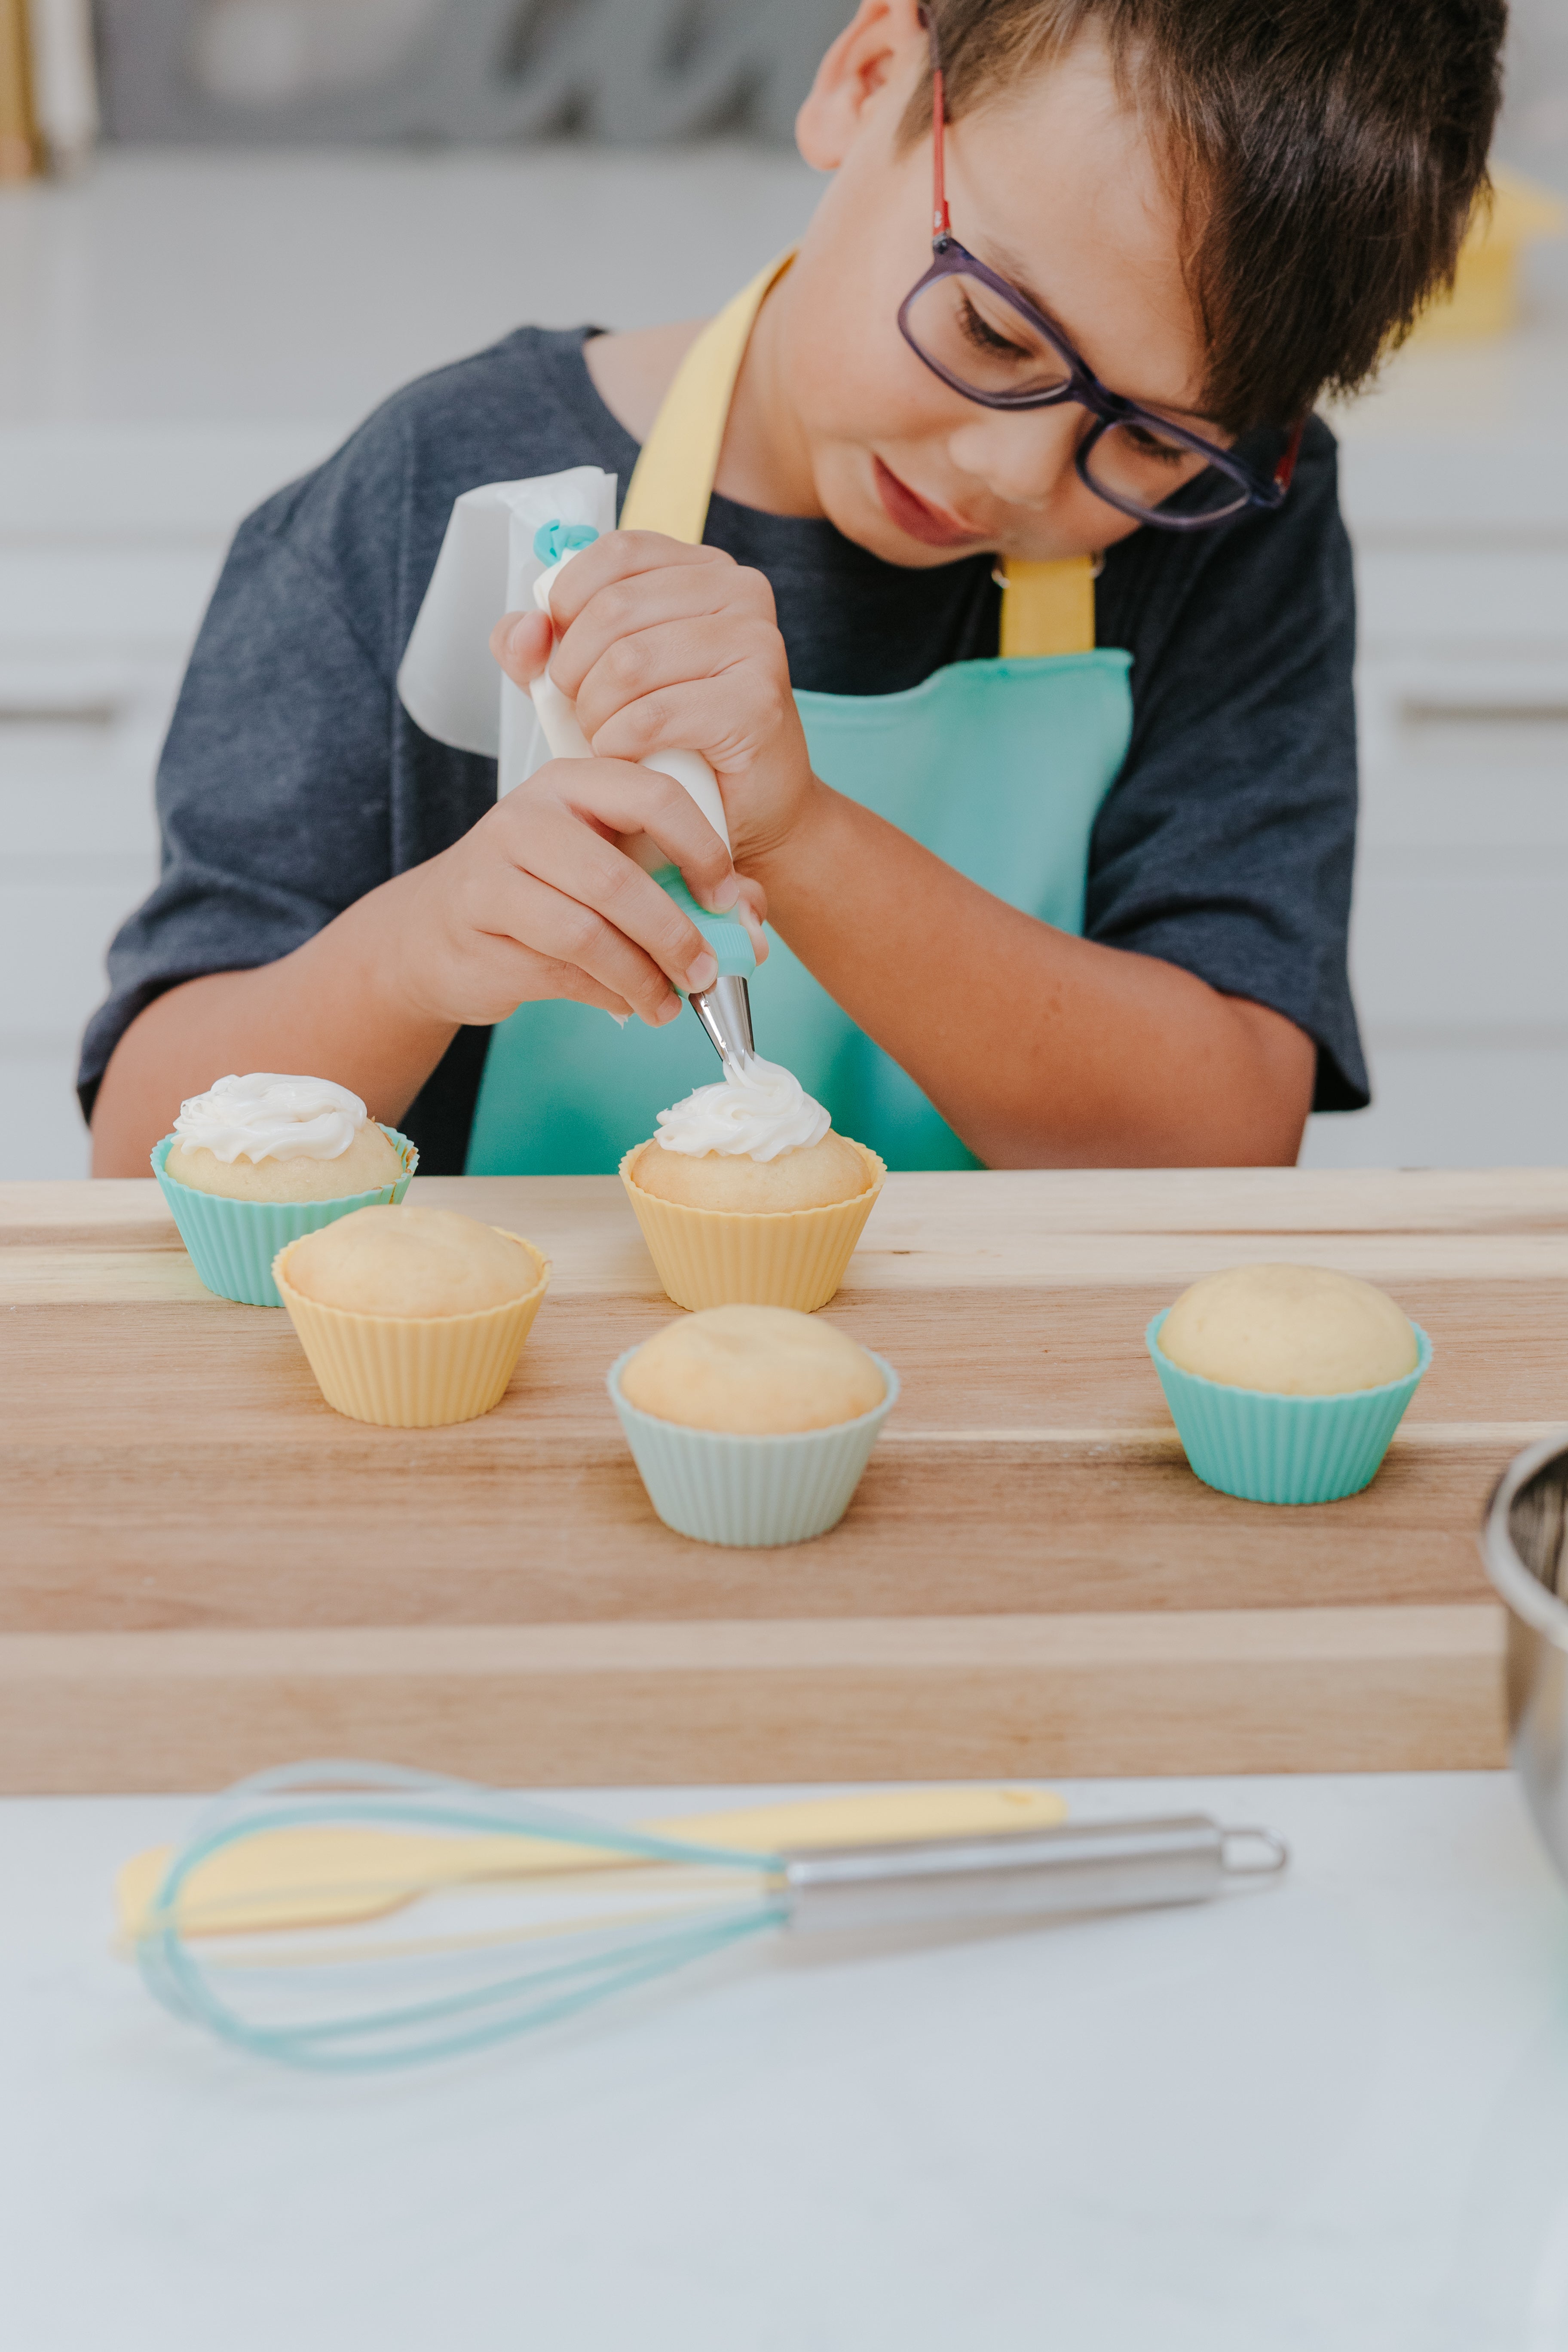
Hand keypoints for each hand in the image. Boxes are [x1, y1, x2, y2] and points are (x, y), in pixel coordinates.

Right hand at [387, 752, 767, 1031]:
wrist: (437, 931)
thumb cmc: (544, 892)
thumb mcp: (613, 866)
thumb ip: (686, 885)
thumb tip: (752, 927)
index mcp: (574, 782)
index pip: (653, 795)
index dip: (702, 849)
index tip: (726, 899)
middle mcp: (527, 816)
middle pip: (617, 880)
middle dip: (673, 935)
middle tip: (704, 972)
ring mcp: (493, 871)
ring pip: (585, 934)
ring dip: (641, 979)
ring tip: (668, 1005)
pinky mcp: (476, 928)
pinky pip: (558, 970)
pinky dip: (606, 994)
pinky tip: (628, 1002)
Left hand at [491, 530, 818, 865]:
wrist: (745, 809)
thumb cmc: (670, 739)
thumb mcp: (589, 679)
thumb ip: (540, 645)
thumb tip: (524, 626)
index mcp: (703, 569)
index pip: (616, 552)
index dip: (568, 601)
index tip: (563, 651)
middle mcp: (739, 592)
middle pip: (613, 608)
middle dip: (574, 670)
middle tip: (580, 712)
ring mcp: (756, 644)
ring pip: (628, 662)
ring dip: (594, 712)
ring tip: (602, 737)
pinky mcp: (757, 704)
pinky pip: (653, 716)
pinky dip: (620, 743)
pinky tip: (626, 756)